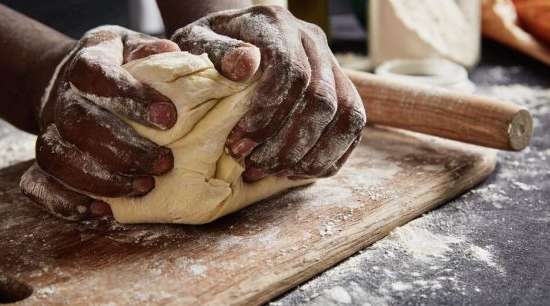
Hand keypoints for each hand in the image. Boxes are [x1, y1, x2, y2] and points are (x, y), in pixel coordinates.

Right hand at [20, 26, 179, 219]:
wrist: (71, 80)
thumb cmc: (119, 65)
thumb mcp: (135, 47)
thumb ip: (152, 52)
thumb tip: (174, 55)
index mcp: (86, 61)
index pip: (95, 74)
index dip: (129, 96)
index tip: (169, 117)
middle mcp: (61, 96)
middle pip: (79, 123)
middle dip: (124, 149)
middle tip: (164, 163)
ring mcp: (49, 129)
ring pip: (58, 158)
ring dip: (102, 179)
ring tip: (144, 186)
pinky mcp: (43, 159)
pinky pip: (38, 184)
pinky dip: (64, 201)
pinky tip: (101, 210)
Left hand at [171, 5, 365, 181]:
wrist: (235, 38)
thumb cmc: (211, 48)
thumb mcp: (197, 42)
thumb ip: (216, 53)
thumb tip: (244, 66)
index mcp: (278, 25)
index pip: (291, 70)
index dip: (269, 114)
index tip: (240, 142)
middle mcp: (312, 40)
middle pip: (321, 98)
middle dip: (287, 143)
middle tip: (253, 164)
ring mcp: (332, 64)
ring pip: (346, 115)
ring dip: (311, 155)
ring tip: (275, 172)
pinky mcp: (342, 88)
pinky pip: (352, 128)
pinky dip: (328, 157)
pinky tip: (296, 171)